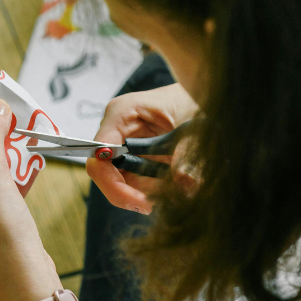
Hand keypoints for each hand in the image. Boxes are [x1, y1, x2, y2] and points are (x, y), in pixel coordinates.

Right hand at [86, 84, 198, 213]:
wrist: (201, 94)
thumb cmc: (191, 97)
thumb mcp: (191, 124)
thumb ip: (185, 155)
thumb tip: (185, 186)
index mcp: (120, 114)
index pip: (100, 156)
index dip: (113, 184)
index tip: (142, 202)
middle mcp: (116, 130)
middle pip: (106, 174)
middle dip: (130, 195)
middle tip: (156, 207)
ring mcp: (123, 145)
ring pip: (120, 182)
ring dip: (144, 195)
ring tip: (173, 195)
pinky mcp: (135, 156)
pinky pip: (135, 181)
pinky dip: (152, 191)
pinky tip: (172, 189)